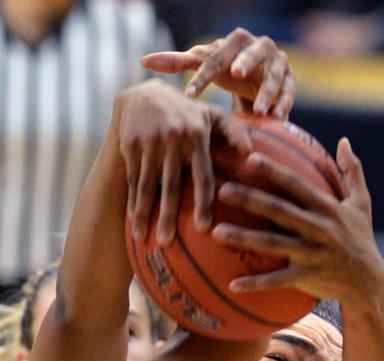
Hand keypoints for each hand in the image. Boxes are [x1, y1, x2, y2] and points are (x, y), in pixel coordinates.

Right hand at [114, 81, 251, 244]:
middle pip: (171, 185)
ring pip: (148, 185)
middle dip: (168, 215)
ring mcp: (150, 142)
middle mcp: (174, 139)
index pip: (203, 176)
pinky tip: (132, 220)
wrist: (144, 95)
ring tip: (141, 237)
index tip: (203, 228)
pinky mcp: (131, 145)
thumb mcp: (211, 116)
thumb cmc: (187, 114)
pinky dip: (132, 200)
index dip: (203, 202)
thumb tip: (252, 154)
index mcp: (197, 136)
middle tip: (167, 242)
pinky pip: (133, 179)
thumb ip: (234, 132)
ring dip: (144, 213)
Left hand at [143, 28, 295, 118]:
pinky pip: (289, 90)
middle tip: (236, 74)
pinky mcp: (291, 79)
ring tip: (260, 111)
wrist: (258, 78)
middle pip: (251, 51)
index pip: (214, 57)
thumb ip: (178, 63)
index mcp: (232, 42)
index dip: (202, 76)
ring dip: (267, 91)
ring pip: (274, 73)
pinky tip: (277, 119)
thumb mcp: (204, 66)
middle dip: (245, 61)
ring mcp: (277, 61)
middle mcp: (257, 46)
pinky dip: (284, 103)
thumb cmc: (226, 70)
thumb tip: (143, 61)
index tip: (189, 96)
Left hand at [210, 137, 383, 307]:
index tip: (250, 158)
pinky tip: (233, 284)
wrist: (369, 283)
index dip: (274, 171)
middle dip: (250, 200)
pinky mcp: (307, 277)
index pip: (297, 185)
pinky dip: (256, 284)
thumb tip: (345, 141)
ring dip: (244, 239)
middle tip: (222, 190)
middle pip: (279, 211)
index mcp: (328, 208)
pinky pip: (278, 281)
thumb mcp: (362, 204)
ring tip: (216, 233)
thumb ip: (352, 171)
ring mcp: (312, 254)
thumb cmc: (361, 239)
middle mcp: (319, 228)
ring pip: (273, 244)